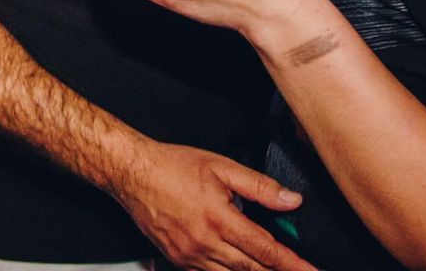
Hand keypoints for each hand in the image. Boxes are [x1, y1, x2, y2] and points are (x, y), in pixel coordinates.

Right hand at [105, 138, 312, 270]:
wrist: (130, 172)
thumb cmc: (171, 166)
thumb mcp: (220, 166)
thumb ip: (259, 186)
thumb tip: (291, 201)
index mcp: (220, 219)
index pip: (268, 251)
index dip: (295, 265)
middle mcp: (204, 242)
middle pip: (253, 270)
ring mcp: (189, 255)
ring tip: (267, 269)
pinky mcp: (177, 258)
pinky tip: (234, 267)